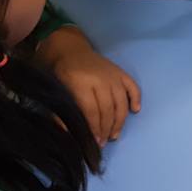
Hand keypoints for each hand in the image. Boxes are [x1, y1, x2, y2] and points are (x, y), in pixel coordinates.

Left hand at [38, 27, 140, 145]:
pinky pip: (133, 86)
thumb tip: (67, 133)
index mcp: (82, 82)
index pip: (92, 110)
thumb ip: (59, 112)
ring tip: (114, 135)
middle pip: (108, 108)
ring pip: (121, 101)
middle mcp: (101, 78)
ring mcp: (113, 74)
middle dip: (106, 128)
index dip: (94, 128)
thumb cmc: (60, 72)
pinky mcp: (120, 71)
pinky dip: (136, 98)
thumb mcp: (55, 90)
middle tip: (103, 143)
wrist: (70, 48)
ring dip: (120, 121)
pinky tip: (135, 111)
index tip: (94, 142)